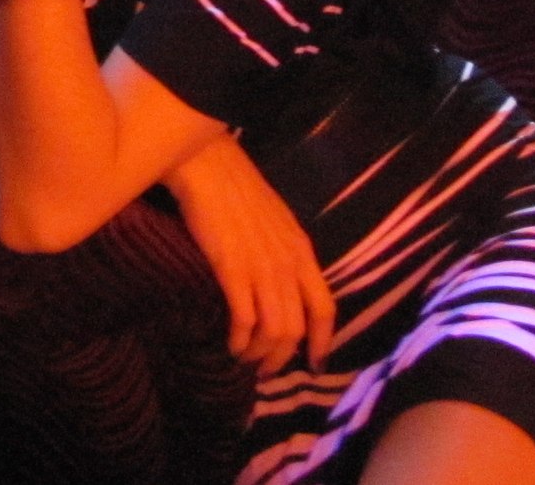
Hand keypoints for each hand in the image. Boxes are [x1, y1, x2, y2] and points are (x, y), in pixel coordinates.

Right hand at [163, 137, 334, 375]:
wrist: (209, 165)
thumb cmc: (237, 190)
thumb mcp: (277, 221)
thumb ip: (284, 252)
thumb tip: (282, 284)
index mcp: (301, 251)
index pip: (325, 308)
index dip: (323, 342)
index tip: (314, 364)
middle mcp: (287, 264)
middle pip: (297, 329)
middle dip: (282, 358)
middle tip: (265, 370)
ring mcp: (261, 267)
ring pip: (274, 331)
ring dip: (259, 354)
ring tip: (244, 358)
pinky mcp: (232, 269)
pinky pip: (245, 320)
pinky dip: (240, 340)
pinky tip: (230, 343)